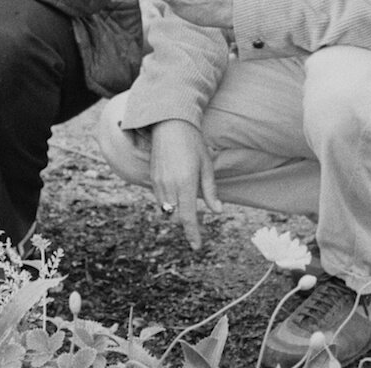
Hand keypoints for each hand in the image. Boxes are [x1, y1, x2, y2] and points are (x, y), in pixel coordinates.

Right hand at [149, 119, 221, 249]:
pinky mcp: (152, 178)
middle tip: (200, 222)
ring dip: (177, 213)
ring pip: (167, 210)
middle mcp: (169, 186)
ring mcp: (158, 182)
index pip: (188, 217)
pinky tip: (179, 193)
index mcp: (185, 184)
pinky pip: (160, 199)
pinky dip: (169, 203)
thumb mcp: (207, 165)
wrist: (169, 124)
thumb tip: (218, 211)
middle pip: (176, 217)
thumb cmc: (193, 142)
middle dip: (187, 223)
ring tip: (190, 204)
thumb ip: (211, 190)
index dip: (192, 234)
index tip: (196, 246)